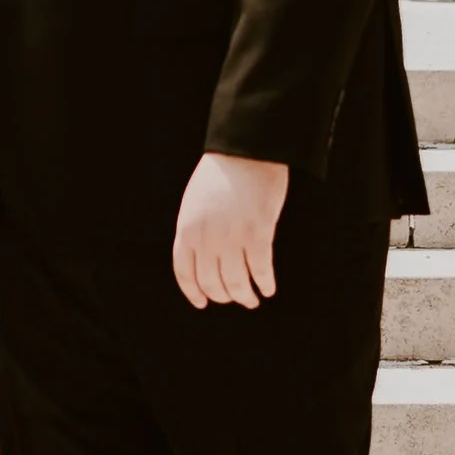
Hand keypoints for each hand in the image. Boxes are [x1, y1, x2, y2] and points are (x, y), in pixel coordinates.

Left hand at [172, 152, 289, 307]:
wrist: (246, 151)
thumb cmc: (221, 174)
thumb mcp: (194, 203)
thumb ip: (195, 230)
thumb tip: (202, 258)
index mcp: (187, 229)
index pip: (185, 273)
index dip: (194, 292)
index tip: (202, 303)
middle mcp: (206, 238)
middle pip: (212, 283)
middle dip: (224, 296)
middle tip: (236, 299)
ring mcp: (232, 238)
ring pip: (237, 283)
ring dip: (245, 296)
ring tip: (252, 300)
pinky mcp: (258, 234)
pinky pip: (261, 270)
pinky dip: (265, 283)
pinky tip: (269, 288)